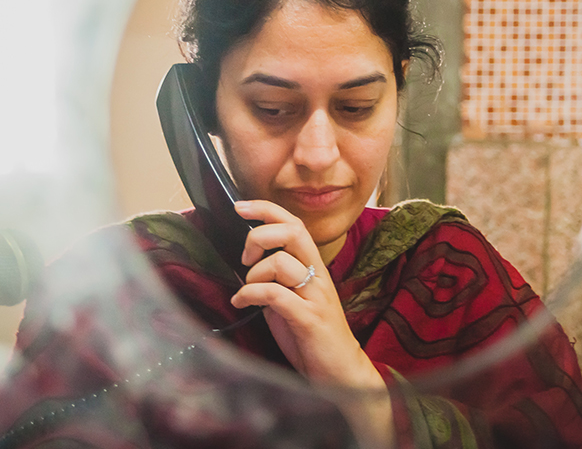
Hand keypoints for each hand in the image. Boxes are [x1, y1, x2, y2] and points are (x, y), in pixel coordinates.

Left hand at [230, 200, 392, 448]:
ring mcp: (316, 296)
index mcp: (314, 268)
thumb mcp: (291, 302)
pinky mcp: (310, 319)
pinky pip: (275, 294)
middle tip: (246, 257)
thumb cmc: (312, 339)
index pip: (294, 224)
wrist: (341, 375)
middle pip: (293, 232)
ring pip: (281, 262)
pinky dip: (250, 294)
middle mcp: (318, 276)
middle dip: (260, 234)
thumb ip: (276, 282)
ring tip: (246, 292)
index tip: (240, 206)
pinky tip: (242, 303)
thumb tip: (248, 268)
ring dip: (253, 274)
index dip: (267, 210)